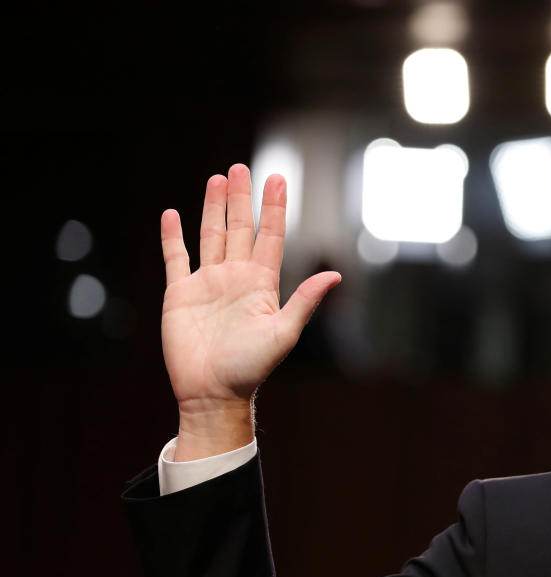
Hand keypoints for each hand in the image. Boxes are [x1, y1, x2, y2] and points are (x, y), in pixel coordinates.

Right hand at [160, 164, 340, 457]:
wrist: (213, 392)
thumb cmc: (251, 368)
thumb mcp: (283, 333)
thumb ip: (305, 301)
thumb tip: (335, 274)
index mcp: (261, 284)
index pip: (269, 237)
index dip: (273, 208)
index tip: (278, 179)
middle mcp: (235, 278)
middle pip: (239, 228)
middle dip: (241, 198)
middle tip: (241, 167)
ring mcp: (207, 284)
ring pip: (211, 236)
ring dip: (213, 208)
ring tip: (216, 179)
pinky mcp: (180, 294)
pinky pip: (176, 258)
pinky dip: (173, 237)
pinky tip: (173, 214)